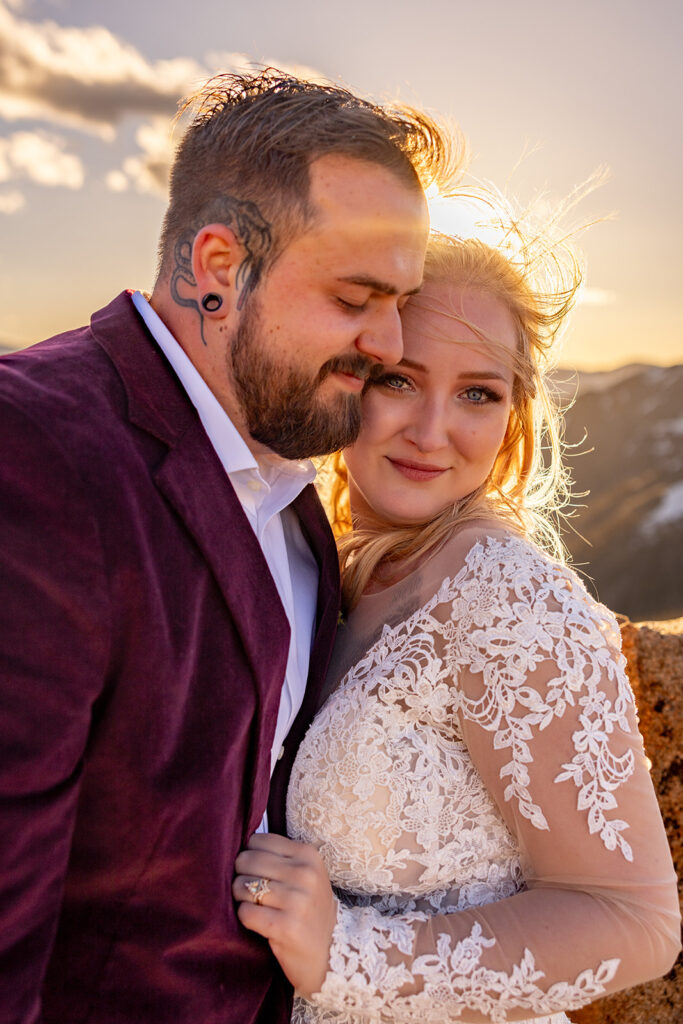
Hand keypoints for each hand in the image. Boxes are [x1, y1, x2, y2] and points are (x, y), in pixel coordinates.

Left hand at [233, 833, 336, 997]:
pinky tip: (259, 923)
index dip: (249, 856)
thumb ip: (279, 857)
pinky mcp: (286, 927)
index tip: (256, 872)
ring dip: (241, 898)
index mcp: (308, 855)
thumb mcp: (306, 875)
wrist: (330, 954)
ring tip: (256, 907)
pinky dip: (245, 918)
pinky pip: (245, 912)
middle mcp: (305, 874)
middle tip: (252, 892)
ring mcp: (297, 901)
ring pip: (242, 886)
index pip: (257, 840)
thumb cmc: (309, 910)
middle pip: (246, 860)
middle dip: (241, 876)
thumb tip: (238, 846)